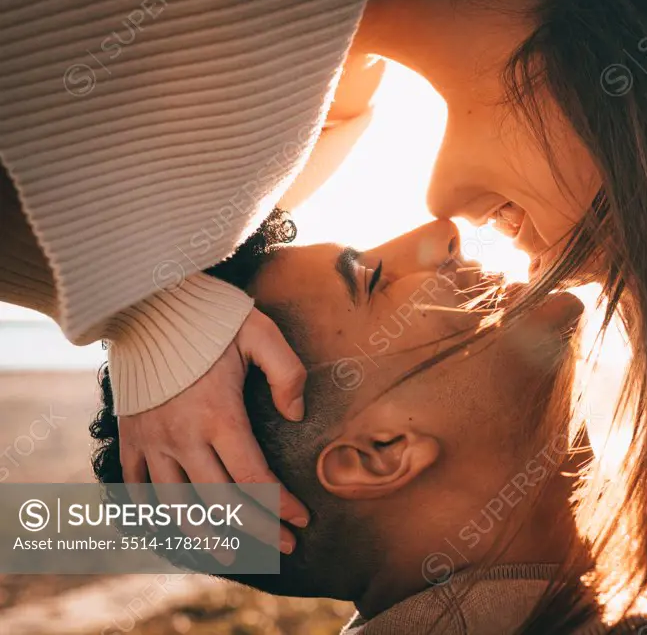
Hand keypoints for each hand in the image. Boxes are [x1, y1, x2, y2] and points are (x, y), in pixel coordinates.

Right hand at [118, 308, 309, 553]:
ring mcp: (151, 441)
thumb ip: (287, 371)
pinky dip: (156, 516)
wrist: (146, 303)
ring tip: (235, 557)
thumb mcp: (260, 332)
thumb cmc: (211, 319)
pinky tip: (177, 530)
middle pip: (221, 501)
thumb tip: (296, 415)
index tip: (304, 519)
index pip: (254, 476)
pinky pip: (136, 490)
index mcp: (218, 414)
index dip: (280, 504)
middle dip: (257, 530)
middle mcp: (181, 436)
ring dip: (208, 537)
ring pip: (178, 506)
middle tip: (286, 547)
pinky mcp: (129, 438)